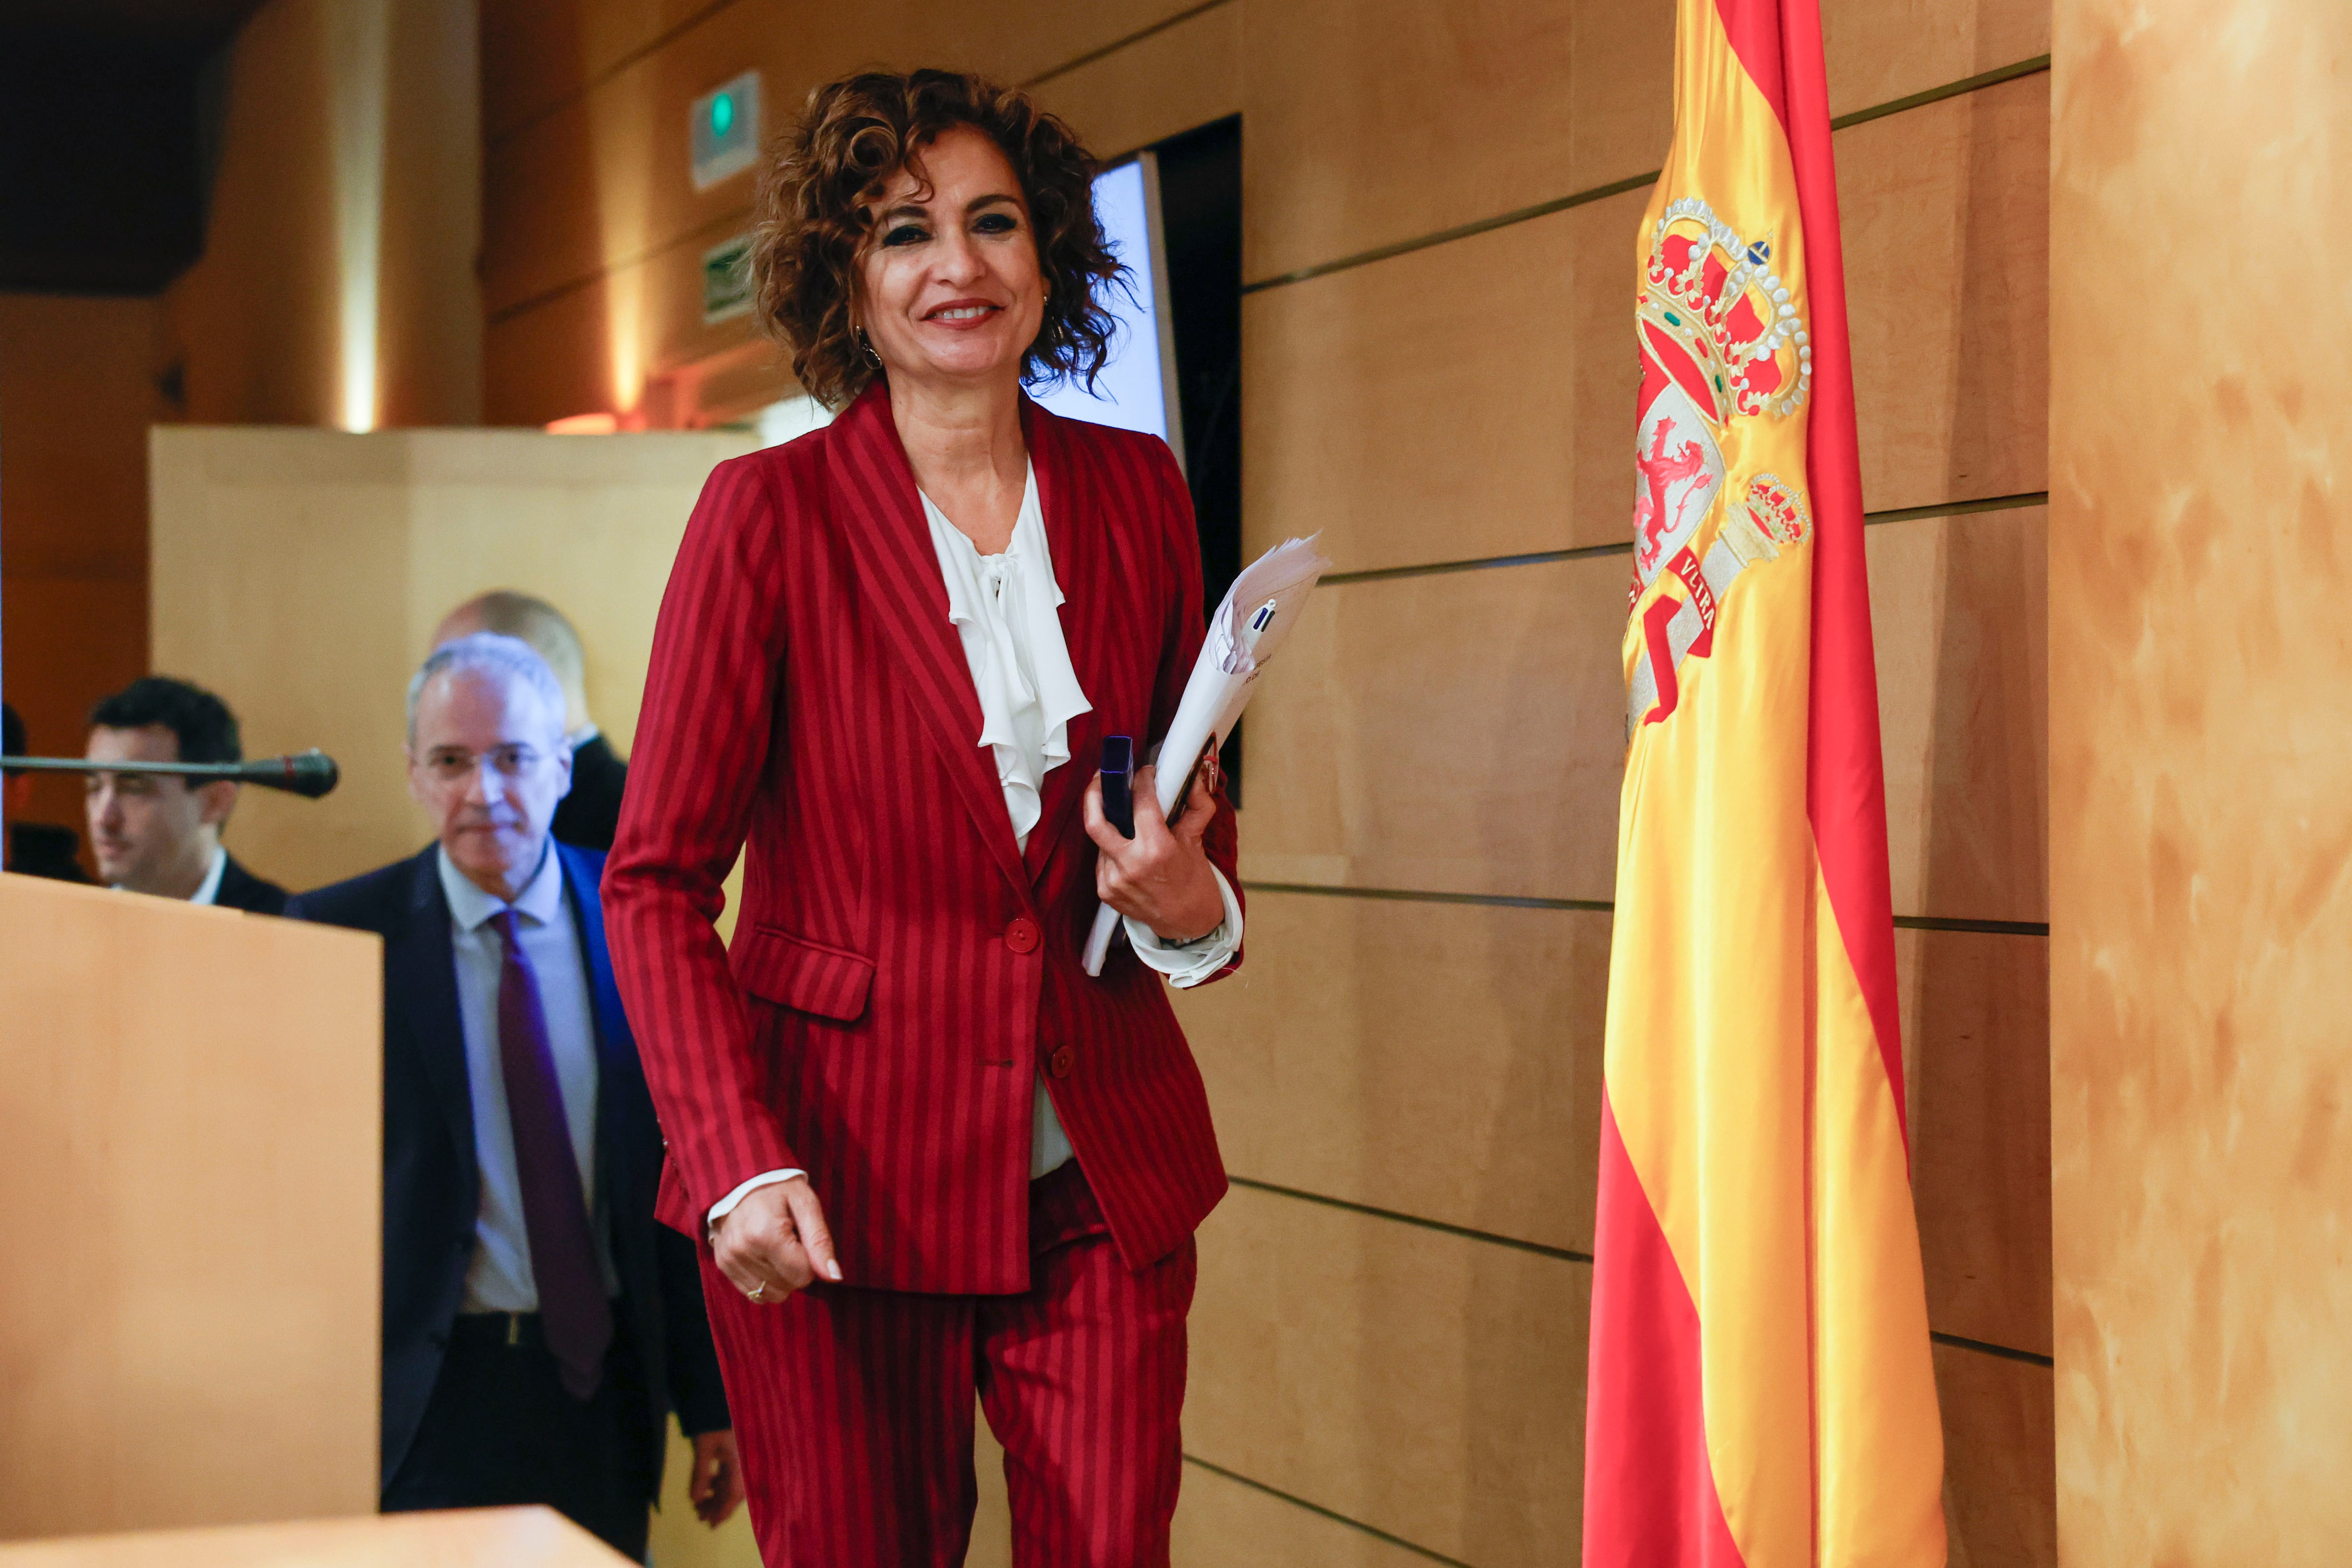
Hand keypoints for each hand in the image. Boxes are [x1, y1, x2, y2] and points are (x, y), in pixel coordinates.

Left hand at [687, 1428, 745, 1525]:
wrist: (715, 1398)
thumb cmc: (711, 1421)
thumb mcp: (703, 1448)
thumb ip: (700, 1475)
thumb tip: (696, 1500)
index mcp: (740, 1462)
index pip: (735, 1494)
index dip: (723, 1511)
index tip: (712, 1525)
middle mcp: (743, 1462)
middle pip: (733, 1492)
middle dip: (717, 1506)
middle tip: (700, 1516)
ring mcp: (739, 1457)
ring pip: (730, 1484)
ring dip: (716, 1495)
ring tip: (699, 1503)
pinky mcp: (734, 1452)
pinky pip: (728, 1474)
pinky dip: (717, 1483)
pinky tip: (707, 1485)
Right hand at [711, 1176, 840, 1304]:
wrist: (740, 1180)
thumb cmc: (778, 1189)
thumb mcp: (806, 1204)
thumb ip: (820, 1241)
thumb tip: (834, 1277)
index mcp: (765, 1234)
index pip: (802, 1275)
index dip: (811, 1260)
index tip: (803, 1238)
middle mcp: (742, 1251)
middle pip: (788, 1286)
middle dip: (797, 1268)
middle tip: (790, 1240)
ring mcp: (729, 1260)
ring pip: (772, 1294)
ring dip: (781, 1276)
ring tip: (776, 1247)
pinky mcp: (723, 1266)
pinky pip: (754, 1293)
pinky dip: (765, 1281)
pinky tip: (764, 1257)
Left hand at [1083, 751, 1224, 942]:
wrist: (1188, 924)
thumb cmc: (1194, 882)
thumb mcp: (1197, 842)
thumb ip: (1196, 807)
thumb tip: (1194, 777)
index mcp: (1157, 850)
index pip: (1141, 801)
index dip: (1142, 780)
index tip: (1145, 773)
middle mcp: (1130, 865)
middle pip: (1095, 820)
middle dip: (1095, 792)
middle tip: (1102, 778)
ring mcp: (1113, 880)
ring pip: (1099, 839)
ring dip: (1109, 823)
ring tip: (1122, 816)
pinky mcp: (1105, 892)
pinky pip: (1101, 859)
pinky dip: (1110, 847)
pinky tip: (1125, 846)